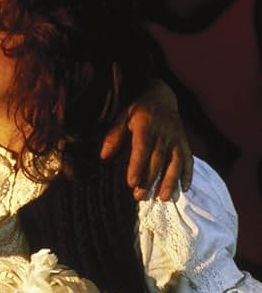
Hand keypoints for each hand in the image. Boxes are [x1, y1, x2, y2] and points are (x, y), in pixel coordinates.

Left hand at [100, 80, 193, 201]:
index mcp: (145, 125)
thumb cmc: (137, 107)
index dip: (137, 166)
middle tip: (140, 196)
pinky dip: (188, 174)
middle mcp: (163, 133)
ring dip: (170, 181)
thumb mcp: (122, 115)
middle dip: (149, 179)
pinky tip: (185, 188)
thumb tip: (104, 156)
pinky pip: (189, 159)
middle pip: (157, 159)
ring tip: (163, 198)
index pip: (142, 148)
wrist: (161, 94)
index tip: (131, 182)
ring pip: (175, 162)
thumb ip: (114, 135)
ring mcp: (176, 138)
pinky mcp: (184, 141)